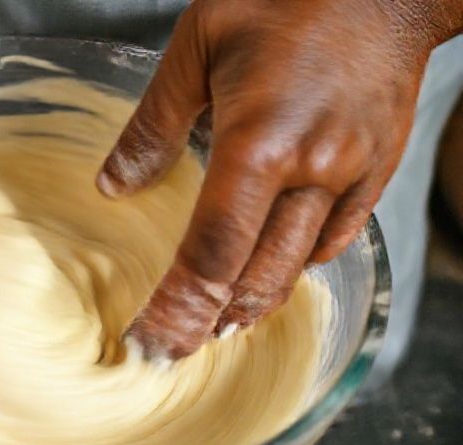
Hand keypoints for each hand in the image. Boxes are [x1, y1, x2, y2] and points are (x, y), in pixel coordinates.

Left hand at [97, 0, 462, 360]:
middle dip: (212, 321)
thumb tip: (114, 184)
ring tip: (220, 320)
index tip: (152, 346)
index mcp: (258, 142)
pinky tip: (276, 269)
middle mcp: (310, 169)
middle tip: (177, 348)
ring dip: (255, 300)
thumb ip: (153, 125)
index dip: (178, 310)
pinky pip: (337, 236)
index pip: (211, 254)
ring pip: (298, 264)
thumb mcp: (197, 46)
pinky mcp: (379, 167)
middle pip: (256, 275)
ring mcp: (352, 172)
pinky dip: (300, 263)